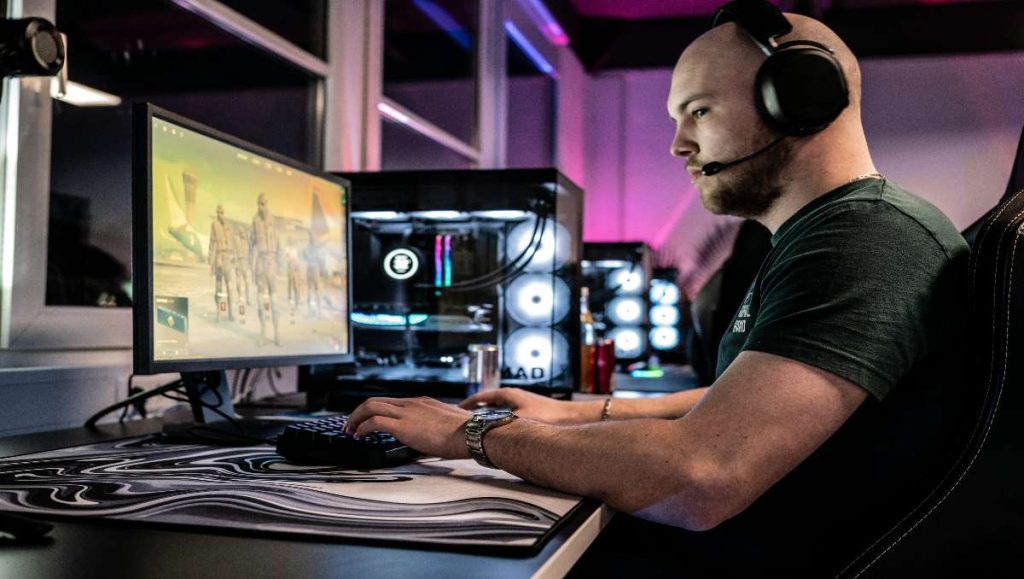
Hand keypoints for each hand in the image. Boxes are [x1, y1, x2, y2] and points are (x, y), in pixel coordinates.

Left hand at [346, 397, 471, 459]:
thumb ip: (435, 427)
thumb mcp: (446, 425)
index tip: (369, 422)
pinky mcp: (403, 425)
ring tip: (350, 430)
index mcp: (421, 403)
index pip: (392, 403)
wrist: (471, 434)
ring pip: (370, 406)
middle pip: (375, 400)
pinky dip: (362, 427)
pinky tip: (359, 436)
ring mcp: (406, 412)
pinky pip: (374, 422)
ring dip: (356, 418)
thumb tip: (433, 437)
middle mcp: (411, 403)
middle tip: (351, 425)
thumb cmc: (465, 434)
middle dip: (358, 412)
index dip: (376, 412)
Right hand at [460, 388, 593, 423]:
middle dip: (474, 409)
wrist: (571, 417)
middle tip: (461, 418)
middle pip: (488, 401)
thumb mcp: (519, 422)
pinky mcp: (528, 410)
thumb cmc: (548, 416)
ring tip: (476, 424)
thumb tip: (483, 435)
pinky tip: (497, 430)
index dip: (467, 404)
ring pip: (496, 408)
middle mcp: (513, 396)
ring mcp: (521, 402)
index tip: (455, 410)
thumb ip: (500, 428)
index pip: (481, 397)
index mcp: (508, 394)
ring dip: (486, 414)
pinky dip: (497, 419)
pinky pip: (505, 414)